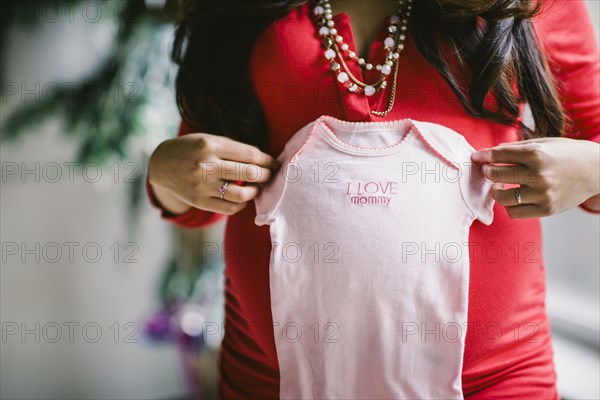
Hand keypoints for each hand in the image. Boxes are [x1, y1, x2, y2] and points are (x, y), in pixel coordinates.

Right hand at [148, 133, 278, 214]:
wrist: (163, 165)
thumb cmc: (192, 149)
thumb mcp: (210, 139)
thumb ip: (234, 148)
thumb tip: (264, 160)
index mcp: (211, 145)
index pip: (249, 154)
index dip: (267, 160)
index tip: (274, 163)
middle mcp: (206, 166)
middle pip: (248, 173)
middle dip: (265, 175)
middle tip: (269, 175)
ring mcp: (203, 186)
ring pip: (241, 194)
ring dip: (255, 191)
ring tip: (256, 187)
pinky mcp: (200, 202)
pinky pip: (229, 208)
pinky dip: (241, 204)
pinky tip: (242, 198)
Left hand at [471, 137, 599, 218]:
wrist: (596, 170)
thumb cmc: (565, 154)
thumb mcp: (542, 143)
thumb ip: (515, 149)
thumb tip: (487, 153)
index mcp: (537, 154)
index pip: (500, 155)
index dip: (483, 156)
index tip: (475, 158)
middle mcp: (539, 175)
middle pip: (497, 175)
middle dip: (487, 172)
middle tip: (487, 171)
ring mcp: (543, 194)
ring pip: (503, 198)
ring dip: (496, 192)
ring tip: (499, 185)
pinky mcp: (546, 209)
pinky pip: (515, 212)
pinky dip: (509, 205)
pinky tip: (513, 196)